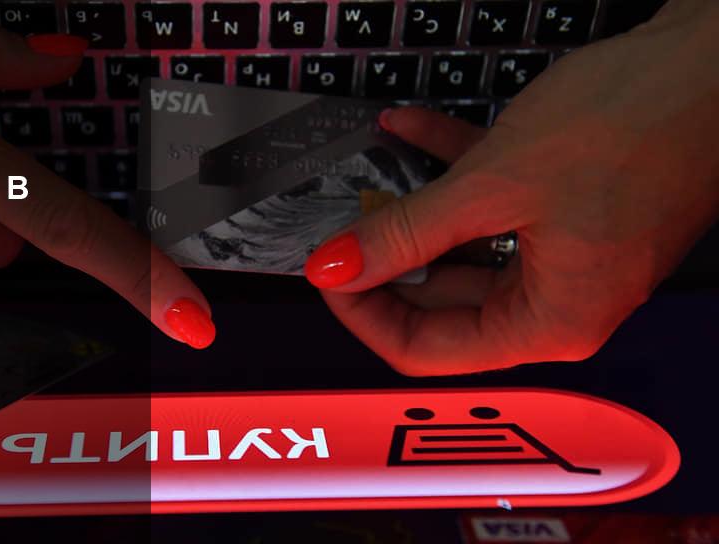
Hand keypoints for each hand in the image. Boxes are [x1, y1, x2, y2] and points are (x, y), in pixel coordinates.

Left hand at [304, 0, 718, 374]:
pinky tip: (409, 132)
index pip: (427, 351)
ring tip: (370, 176)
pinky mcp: (565, 210)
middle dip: (383, 258)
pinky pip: (488, 206)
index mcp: (551, 323)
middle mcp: (559, 300)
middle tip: (339, 223)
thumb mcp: (494, 185)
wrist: (716, 60)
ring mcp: (563, 254)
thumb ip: (407, 232)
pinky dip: (448, 172)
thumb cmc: (643, 124)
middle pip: (439, 303)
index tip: (329, 270)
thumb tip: (340, 266)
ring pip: (460, 249)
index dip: (365, 313)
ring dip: (412, 210)